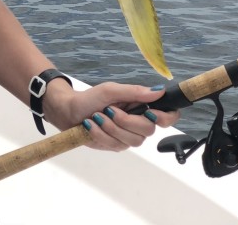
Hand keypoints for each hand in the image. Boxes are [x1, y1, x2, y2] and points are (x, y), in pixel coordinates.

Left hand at [43, 80, 179, 150]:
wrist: (69, 111)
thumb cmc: (90, 98)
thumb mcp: (110, 91)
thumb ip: (134, 92)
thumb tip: (159, 91)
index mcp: (141, 107)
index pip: (168, 115)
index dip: (166, 117)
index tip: (151, 113)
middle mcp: (139, 124)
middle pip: (148, 130)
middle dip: (126, 121)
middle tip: (109, 110)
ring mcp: (128, 137)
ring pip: (132, 141)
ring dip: (111, 127)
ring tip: (96, 117)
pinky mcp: (115, 146)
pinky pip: (115, 145)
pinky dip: (100, 133)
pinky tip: (90, 126)